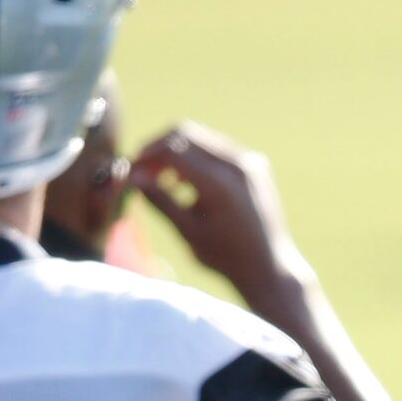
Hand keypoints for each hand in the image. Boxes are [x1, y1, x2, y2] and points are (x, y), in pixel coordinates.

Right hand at [132, 123, 304, 307]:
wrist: (270, 267)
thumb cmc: (226, 256)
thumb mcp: (187, 230)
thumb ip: (160, 200)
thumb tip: (132, 177)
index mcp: (220, 183)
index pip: (172, 150)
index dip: (146, 157)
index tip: (132, 171)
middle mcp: (237, 165)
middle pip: (185, 134)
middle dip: (159, 148)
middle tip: (142, 170)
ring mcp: (250, 161)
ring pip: (201, 137)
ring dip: (177, 152)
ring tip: (162, 179)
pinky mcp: (256, 163)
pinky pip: (218, 148)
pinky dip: (197, 157)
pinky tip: (185, 182)